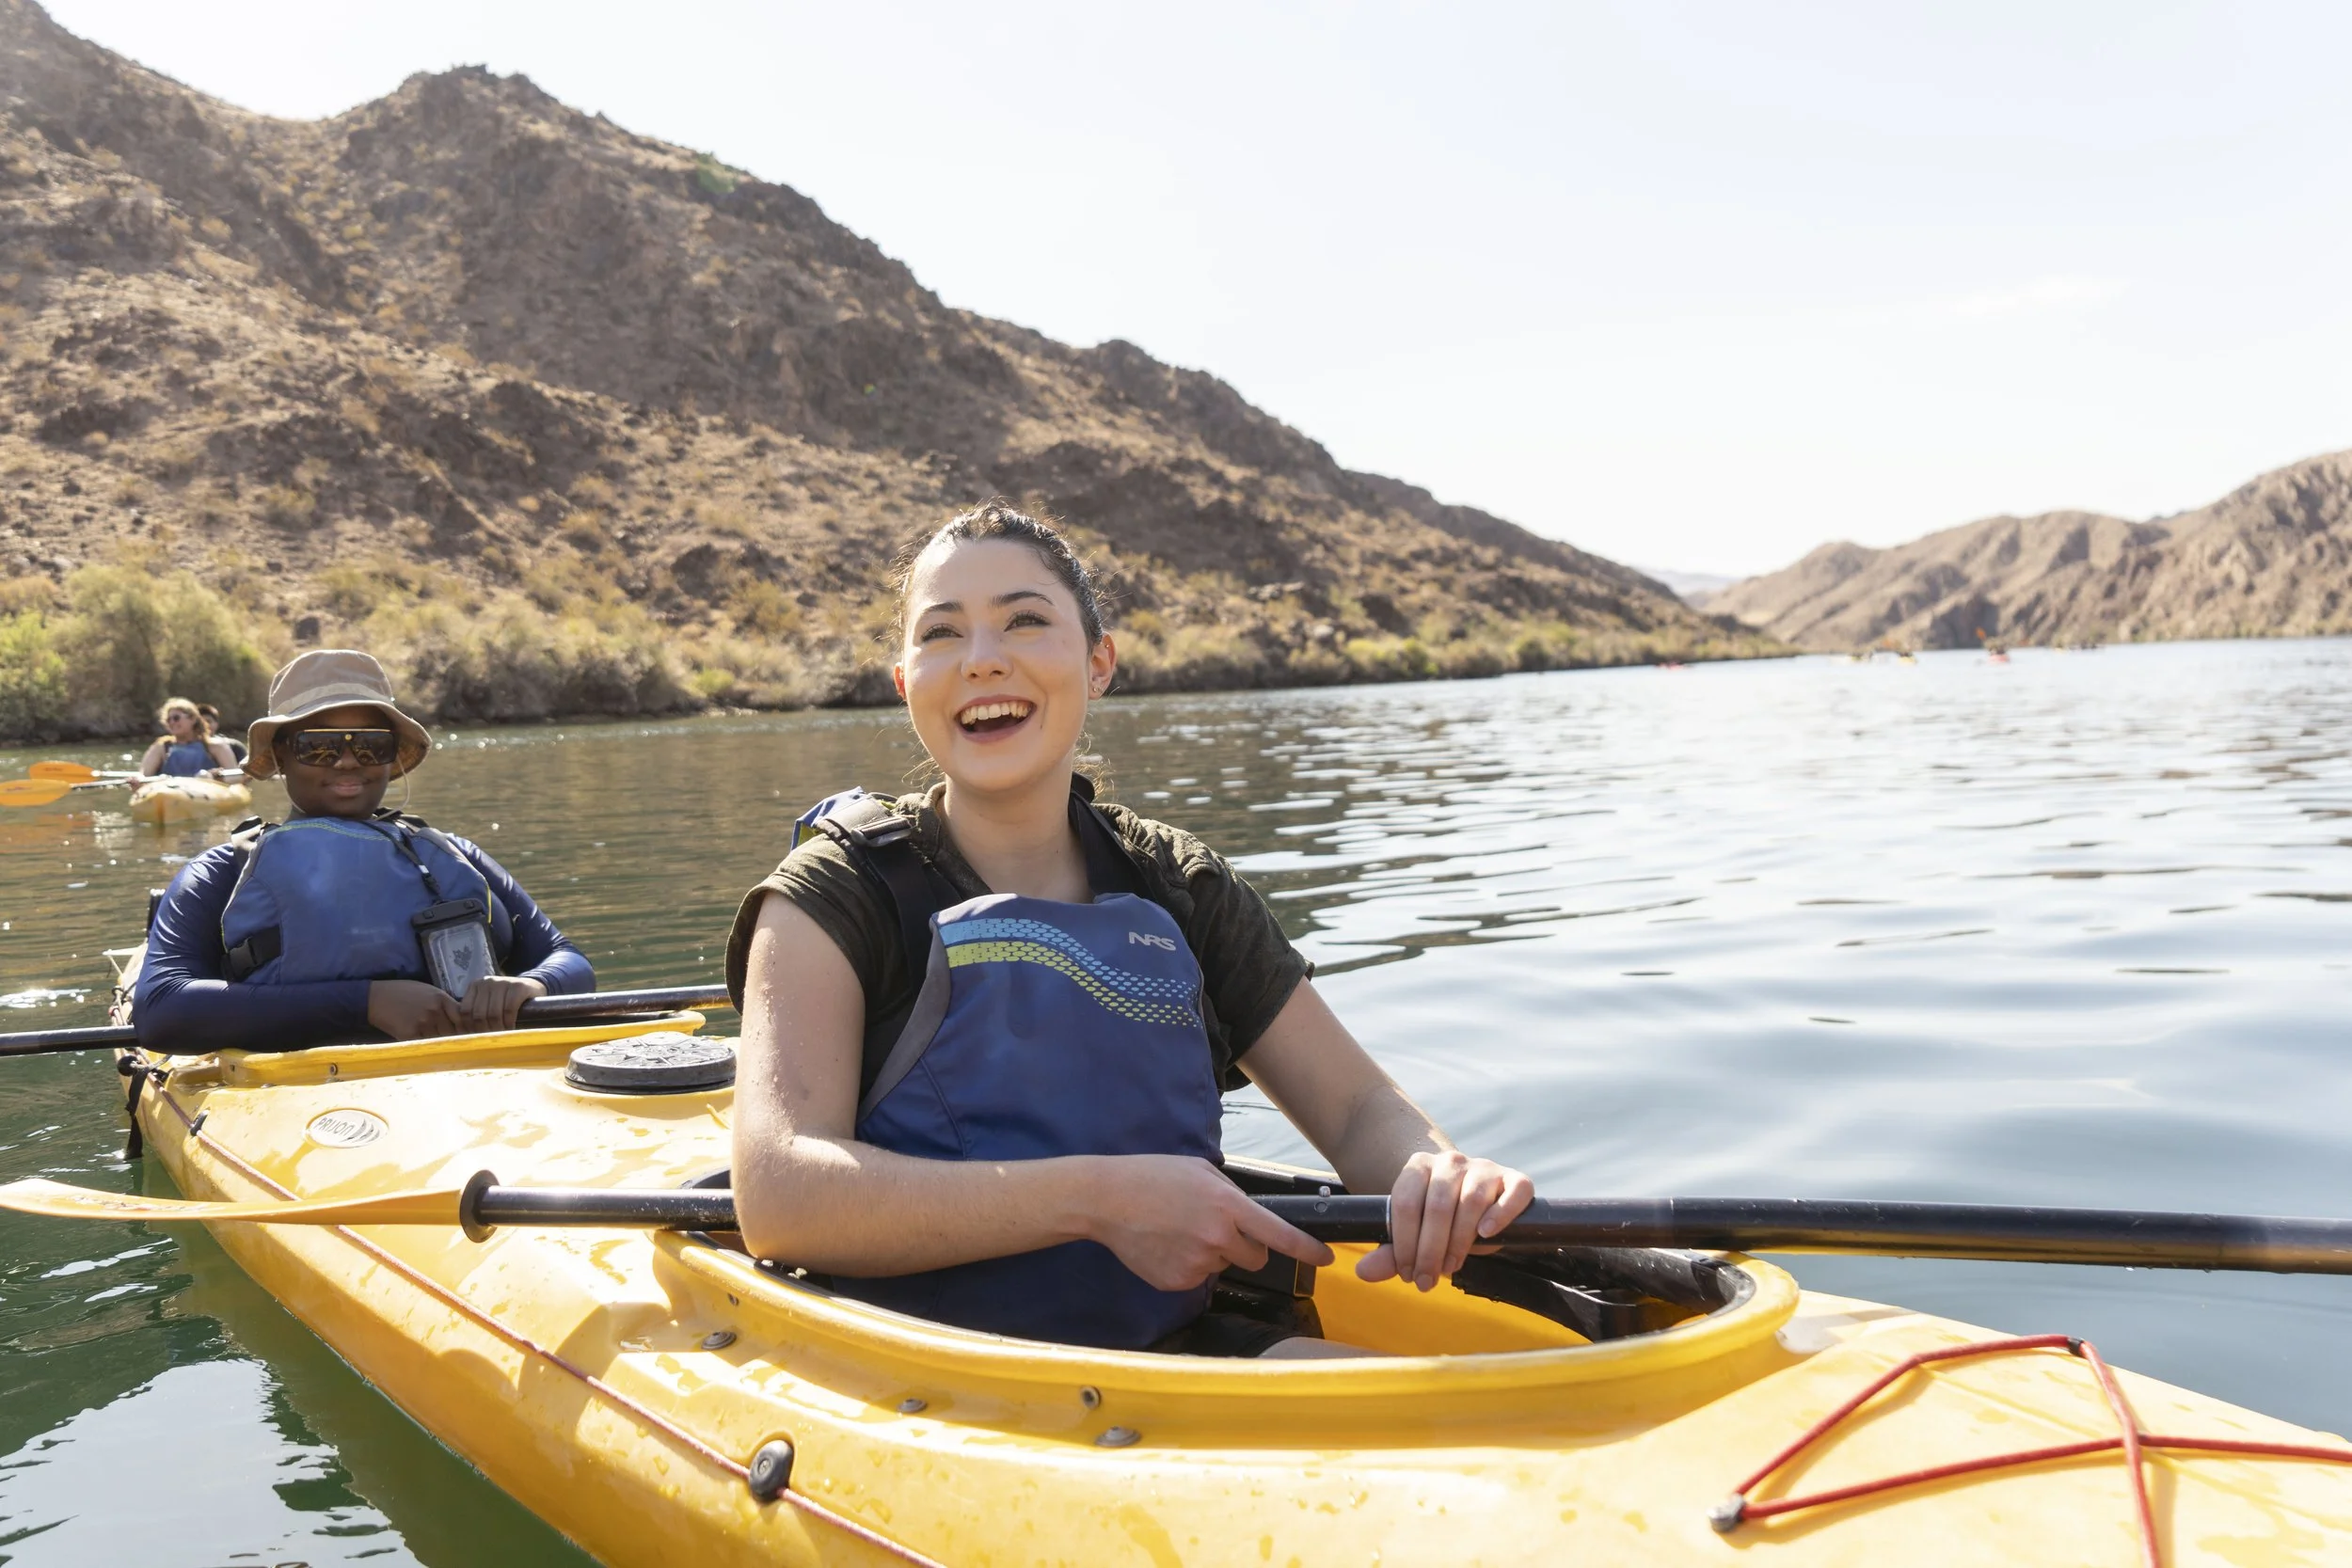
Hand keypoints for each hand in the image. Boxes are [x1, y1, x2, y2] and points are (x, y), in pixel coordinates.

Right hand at [367, 979, 464, 1039]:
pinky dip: (425, 1047)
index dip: (464, 1026)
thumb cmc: (403, 992)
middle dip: (452, 1036)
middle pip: (452, 1031)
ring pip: (440, 1040)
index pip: (462, 1017)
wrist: (376, 998)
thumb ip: (444, 1003)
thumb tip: (461, 1018)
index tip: (464, 1032)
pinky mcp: (409, 1035)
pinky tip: (423, 1046)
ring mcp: (422, 1024)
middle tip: (451, 1041)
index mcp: (440, 999)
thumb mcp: (428, 991)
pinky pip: (424, 1045)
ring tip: (437, 1044)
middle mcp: (434, 1012)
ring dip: (439, 1043)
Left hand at [456, 974, 545, 1032]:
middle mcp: (487, 982)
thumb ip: (474, 1014)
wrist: (532, 987)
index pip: (465, 1011)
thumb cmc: (506, 1000)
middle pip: (479, 1014)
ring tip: (502, 1036)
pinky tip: (511, 1028)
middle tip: (492, 1040)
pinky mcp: (518, 986)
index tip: (478, 1038)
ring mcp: (503, 982)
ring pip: (494, 1013)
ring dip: (498, 1029)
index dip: (470, 1028)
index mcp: (475, 986)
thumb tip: (461, 1034)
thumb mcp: (488, 1003)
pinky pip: (509, 1009)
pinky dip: (509, 1022)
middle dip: (485, 1031)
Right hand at [1086, 1155, 1335, 1291]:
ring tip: (1179, 1231)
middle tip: (1218, 1229)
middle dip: (1248, 1248)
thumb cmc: (1153, 1176)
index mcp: (1228, 1207)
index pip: (1279, 1235)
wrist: (1106, 1200)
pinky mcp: (1176, 1282)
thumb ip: (1232, 1195)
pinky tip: (1166, 1246)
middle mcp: (1217, 1239)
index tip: (1327, 1258)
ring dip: (1213, 1253)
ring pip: (1223, 1266)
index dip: (1307, 1249)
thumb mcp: (1201, 1172)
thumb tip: (1251, 1217)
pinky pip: (1197, 1277)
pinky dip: (1188, 1265)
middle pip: (1256, 1258)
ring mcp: (1196, 1264)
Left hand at [1356, 1150, 1534, 1290]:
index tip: (1407, 1273)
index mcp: (1419, 1166)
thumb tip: (1363, 1272)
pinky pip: (1514, 1191)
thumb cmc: (1441, 1224)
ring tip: (1451, 1265)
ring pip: (1472, 1200)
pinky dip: (1501, 1213)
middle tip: (1427, 1280)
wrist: (1477, 1204)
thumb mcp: (1416, 1236)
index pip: (1406, 1203)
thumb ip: (1391, 1252)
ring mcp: (1484, 1167)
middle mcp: (1450, 1161)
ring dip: (1460, 1240)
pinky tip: (1486, 1233)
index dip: (1404, 1244)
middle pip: (1438, 1205)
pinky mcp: (1514, 1178)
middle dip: (1430, 1250)